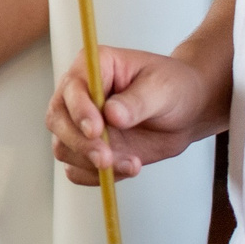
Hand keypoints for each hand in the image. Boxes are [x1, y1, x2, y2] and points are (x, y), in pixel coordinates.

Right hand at [47, 45, 223, 184]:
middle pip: (57, 120)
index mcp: (93, 67)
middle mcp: (79, 95)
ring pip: (64, 148)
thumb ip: (137, 101)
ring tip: (131, 163)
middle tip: (106, 158)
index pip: (72, 88)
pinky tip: (127, 167)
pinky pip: (78, 169)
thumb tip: (112, 114)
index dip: (79, 111)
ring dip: (91, 163)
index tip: (96, 130)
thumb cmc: (174, 88)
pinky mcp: (88, 148)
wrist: (186, 112)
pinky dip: (97, 176)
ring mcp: (80, 124)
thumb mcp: (163, 88)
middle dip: (80, 143)